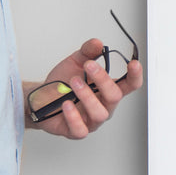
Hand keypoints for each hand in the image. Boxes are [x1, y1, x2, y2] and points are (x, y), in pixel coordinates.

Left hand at [29, 38, 144, 138]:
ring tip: (73, 82)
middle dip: (103, 80)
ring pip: (100, 113)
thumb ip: (87, 53)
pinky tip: (66, 104)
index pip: (129, 85)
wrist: (40, 99)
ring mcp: (91, 120)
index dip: (135, 76)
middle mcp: (104, 106)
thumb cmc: (62, 84)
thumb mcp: (74, 63)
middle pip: (115, 97)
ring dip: (87, 96)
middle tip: (89, 65)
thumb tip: (97, 43)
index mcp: (107, 90)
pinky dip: (74, 116)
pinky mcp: (76, 131)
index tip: (133, 63)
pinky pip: (81, 129)